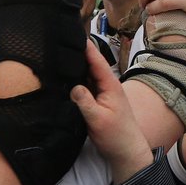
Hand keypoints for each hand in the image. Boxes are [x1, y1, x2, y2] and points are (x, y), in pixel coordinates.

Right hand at [72, 47, 152, 180]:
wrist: (126, 151)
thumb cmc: (115, 135)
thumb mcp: (98, 119)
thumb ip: (85, 102)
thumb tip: (73, 87)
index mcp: (110, 85)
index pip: (96, 61)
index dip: (86, 47)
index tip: (74, 33)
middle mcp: (106, 85)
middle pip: (90, 64)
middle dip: (78, 53)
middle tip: (60, 41)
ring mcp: (102, 93)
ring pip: (86, 75)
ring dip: (76, 66)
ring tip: (59, 55)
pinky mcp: (97, 100)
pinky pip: (85, 86)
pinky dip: (75, 80)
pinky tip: (64, 77)